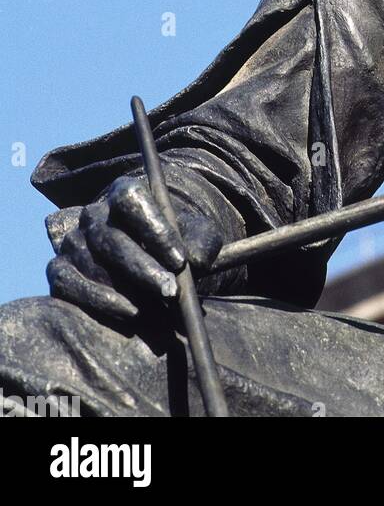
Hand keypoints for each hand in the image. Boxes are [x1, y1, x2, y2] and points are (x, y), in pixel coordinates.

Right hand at [46, 175, 223, 322]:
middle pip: (112, 237)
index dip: (154, 229)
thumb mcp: (198, 238)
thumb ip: (202, 243)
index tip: (179, 260)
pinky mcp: (59, 269)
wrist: (152, 266)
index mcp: (125, 192)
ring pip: (94, 263)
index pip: (132, 200)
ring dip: (127, 289)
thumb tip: (194, 261)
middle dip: (144, 268)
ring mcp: (72, 241)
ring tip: (158, 308)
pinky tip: (130, 313)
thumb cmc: (176, 245)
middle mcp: (94, 213)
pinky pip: (70, 284)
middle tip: (170, 291)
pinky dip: (99, 301)